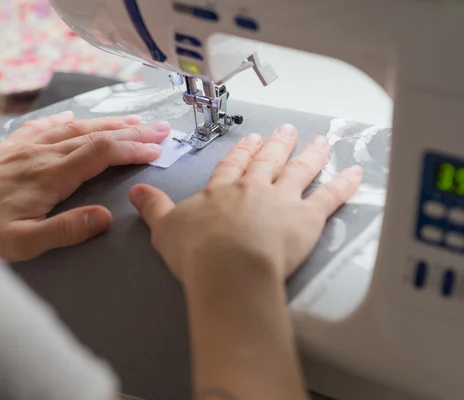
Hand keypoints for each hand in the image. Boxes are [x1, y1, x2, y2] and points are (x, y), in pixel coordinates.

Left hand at [0, 111, 170, 261]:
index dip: (132, 149)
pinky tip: (75, 119)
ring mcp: (25, 146)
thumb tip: (105, 218)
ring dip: (108, 123)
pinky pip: (45, 126)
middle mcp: (42, 153)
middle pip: (95, 134)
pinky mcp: (11, 147)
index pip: (101, 153)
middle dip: (132, 131)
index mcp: (50, 175)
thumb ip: (65, 230)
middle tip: (161, 130)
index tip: (157, 151)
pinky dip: (67, 121)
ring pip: (76, 128)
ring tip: (134, 122)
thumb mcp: (23, 243)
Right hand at [129, 124, 361, 288]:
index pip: (232, 164)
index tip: (251, 139)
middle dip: (276, 145)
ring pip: (299, 170)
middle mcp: (253, 187)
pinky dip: (344, 183)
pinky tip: (355, 171)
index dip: (242, 151)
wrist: (228, 267)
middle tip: (286, 130)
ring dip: (310, 154)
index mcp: (221, 189)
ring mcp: (282, 199)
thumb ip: (154, 207)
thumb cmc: (196, 251)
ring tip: (319, 140)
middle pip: (268, 161)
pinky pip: (330, 196)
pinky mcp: (307, 218)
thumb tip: (135, 191)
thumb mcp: (165, 228)